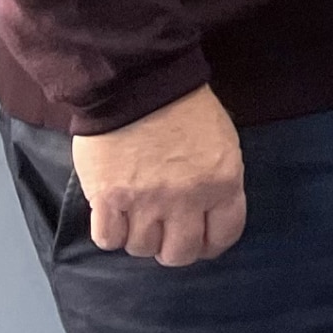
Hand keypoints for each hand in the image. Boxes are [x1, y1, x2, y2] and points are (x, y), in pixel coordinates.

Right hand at [75, 84, 246, 268]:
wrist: (137, 79)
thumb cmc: (183, 105)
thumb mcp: (221, 141)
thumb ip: (218, 181)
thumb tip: (208, 214)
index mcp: (222, 182)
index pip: (223, 236)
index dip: (210, 243)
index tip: (200, 238)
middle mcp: (187, 199)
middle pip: (180, 254)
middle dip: (173, 248)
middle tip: (164, 232)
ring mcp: (145, 201)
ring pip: (142, 248)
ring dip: (139, 237)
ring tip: (135, 215)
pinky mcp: (108, 198)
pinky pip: (108, 239)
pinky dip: (110, 232)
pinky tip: (113, 214)